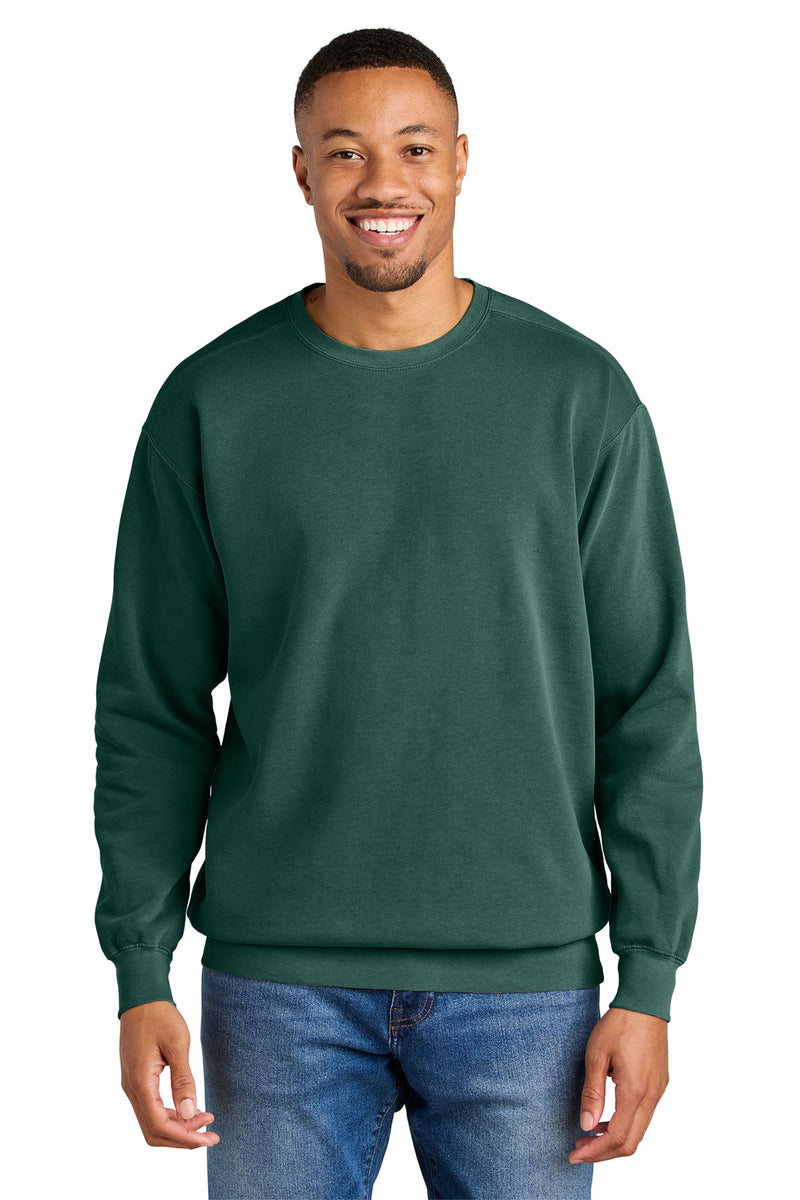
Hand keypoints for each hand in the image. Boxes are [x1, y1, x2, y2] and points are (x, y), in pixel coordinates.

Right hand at [119, 1000, 219, 1148]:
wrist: (141, 997)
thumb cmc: (160, 1016)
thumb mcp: (177, 1044)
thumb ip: (183, 1080)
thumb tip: (189, 1112)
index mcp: (140, 1082)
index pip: (159, 1125)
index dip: (185, 1137)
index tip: (209, 1137)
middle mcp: (132, 1089)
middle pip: (154, 1131)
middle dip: (183, 1139)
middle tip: (211, 1135)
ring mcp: (132, 1085)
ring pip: (151, 1123)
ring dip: (178, 1128)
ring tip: (205, 1121)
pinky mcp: (137, 1080)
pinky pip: (151, 1109)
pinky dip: (170, 1116)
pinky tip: (189, 1109)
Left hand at [568, 1006, 667, 1163]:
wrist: (645, 1002)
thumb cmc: (619, 1024)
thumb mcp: (596, 1055)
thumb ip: (592, 1093)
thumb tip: (587, 1126)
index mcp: (635, 1091)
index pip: (618, 1138)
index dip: (595, 1152)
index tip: (575, 1154)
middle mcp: (652, 1096)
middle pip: (631, 1142)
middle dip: (604, 1152)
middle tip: (579, 1149)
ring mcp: (658, 1091)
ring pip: (639, 1131)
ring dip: (614, 1139)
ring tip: (589, 1134)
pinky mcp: (660, 1084)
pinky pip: (644, 1116)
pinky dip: (625, 1124)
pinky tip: (606, 1117)